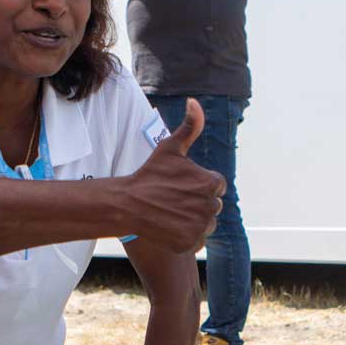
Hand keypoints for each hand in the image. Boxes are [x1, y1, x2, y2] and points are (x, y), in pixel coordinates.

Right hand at [127, 98, 225, 252]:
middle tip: (174, 199)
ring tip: (172, 213)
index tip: (181, 185)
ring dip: (194, 220)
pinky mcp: (192, 243)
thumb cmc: (151, 174)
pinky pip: (198, 240)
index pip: (216, 186)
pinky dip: (187, 236)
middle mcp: (210, 205)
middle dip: (197, 203)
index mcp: (210, 182)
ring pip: (207, 224)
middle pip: (212, 206)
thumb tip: (194, 101)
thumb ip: (190, 126)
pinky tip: (171, 226)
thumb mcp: (170, 147)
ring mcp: (201, 226)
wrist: (129, 204)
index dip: (198, 185)